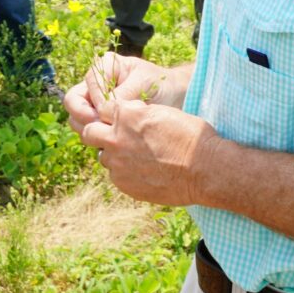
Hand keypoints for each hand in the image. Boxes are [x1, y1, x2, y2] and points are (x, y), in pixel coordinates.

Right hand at [65, 52, 181, 136]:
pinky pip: (89, 131)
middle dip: (84, 117)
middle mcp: (94, 85)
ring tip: (109, 135)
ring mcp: (95, 104)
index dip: (97, 101)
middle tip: (103, 127)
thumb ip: (123, 94)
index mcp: (103, 67)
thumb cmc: (160, 84)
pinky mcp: (100, 121)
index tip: (111, 113)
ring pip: (77, 120)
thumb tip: (103, 111)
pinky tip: (114, 141)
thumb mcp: (144, 84)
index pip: (88, 84)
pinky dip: (97, 138)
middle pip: (74, 103)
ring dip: (89, 129)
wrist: (175, 97)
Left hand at [79, 97, 219, 206]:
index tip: (118, 118)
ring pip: (103, 156)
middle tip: (114, 136)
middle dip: (97, 132)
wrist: (204, 169)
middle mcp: (115, 139)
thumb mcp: (162, 111)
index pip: (103, 108)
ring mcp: (117, 164)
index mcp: (125, 115)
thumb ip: (137, 112)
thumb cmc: (189, 136)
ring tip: (137, 157)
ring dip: (114, 154)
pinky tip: (145, 171)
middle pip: (89, 132)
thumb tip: (125, 112)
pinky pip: (116, 175)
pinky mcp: (124, 184)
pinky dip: (125, 172)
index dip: (111, 113)